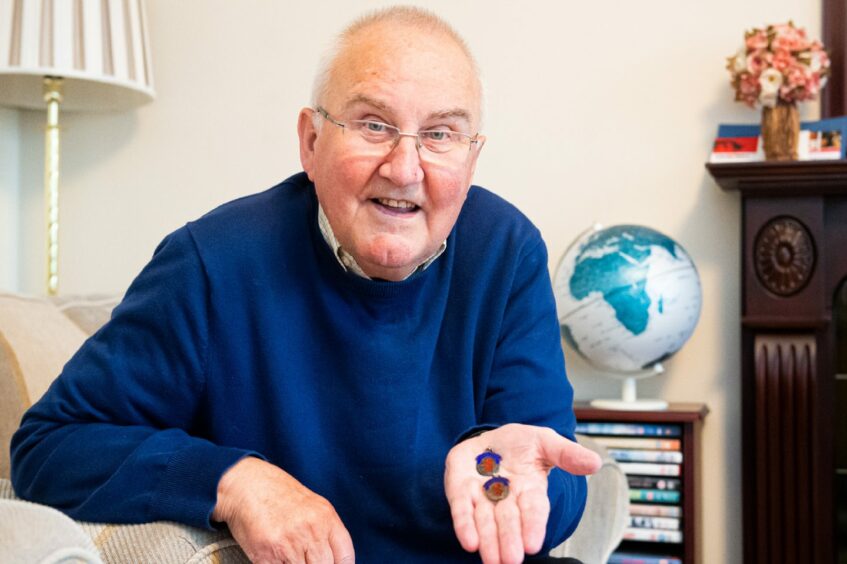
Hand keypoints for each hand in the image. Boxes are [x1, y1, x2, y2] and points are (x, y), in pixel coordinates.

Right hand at [213, 457, 354, 563]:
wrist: (247, 485)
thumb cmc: (281, 496)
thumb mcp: (314, 507)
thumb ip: (327, 533)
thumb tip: (335, 561)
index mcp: (326, 518)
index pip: (345, 557)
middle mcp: (310, 530)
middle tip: (304, 559)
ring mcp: (288, 543)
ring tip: (288, 555)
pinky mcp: (265, 555)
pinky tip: (275, 556)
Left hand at [444, 424, 600, 563]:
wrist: (489, 439)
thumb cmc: (520, 445)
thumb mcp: (544, 442)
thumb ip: (566, 453)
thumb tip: (595, 462)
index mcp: (530, 489)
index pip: (533, 509)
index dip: (533, 525)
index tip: (533, 544)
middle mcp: (506, 498)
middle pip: (509, 521)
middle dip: (510, 540)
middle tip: (512, 560)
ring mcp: (482, 496)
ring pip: (485, 522)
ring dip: (489, 541)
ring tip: (492, 560)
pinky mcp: (460, 491)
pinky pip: (462, 510)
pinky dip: (464, 525)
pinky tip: (469, 542)